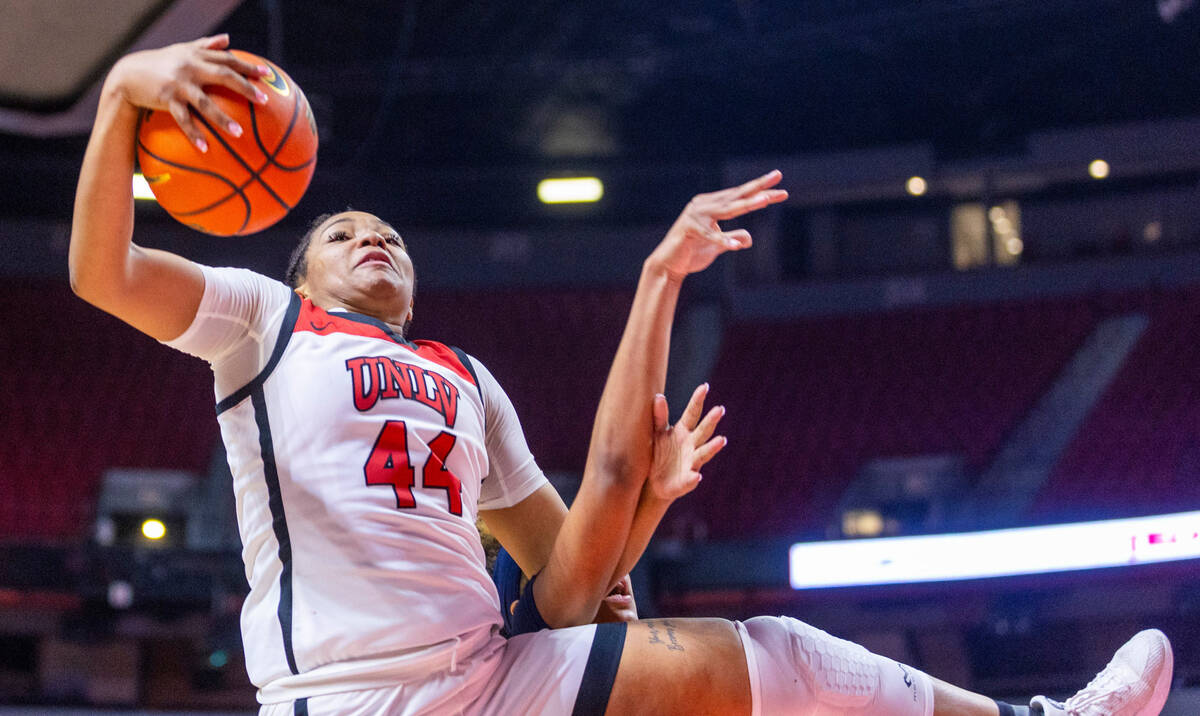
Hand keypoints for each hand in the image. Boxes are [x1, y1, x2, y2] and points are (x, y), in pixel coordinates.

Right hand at [105, 34, 268, 151]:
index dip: (247, 65)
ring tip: (239, 134)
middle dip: (245, 87)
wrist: (128, 74)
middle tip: (264, 101)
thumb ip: (206, 45)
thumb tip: (228, 38)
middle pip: (222, 75)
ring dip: (222, 118)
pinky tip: (205, 148)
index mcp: (196, 56)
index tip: (267, 73)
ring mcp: (178, 84)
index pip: (226, 58)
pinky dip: (194, 134)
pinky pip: (184, 119)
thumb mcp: (182, 50)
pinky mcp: (166, 98)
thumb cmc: (160, 62)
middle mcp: (189, 67)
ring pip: (205, 102)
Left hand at [647, 384, 726, 500]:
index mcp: (683, 431)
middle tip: (720, 409)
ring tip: (721, 440)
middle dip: (711, 420)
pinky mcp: (687, 480)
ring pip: (704, 453)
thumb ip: (659, 417)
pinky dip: (694, 477)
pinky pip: (691, 479)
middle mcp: (692, 445)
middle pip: (703, 431)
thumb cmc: (659, 453)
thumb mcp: (657, 434)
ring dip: (713, 447)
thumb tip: (658, 396)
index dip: (698, 400)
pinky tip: (697, 475)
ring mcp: (692, 462)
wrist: (654, 482)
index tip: (704, 386)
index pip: (692, 413)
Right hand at [648, 170, 787, 279]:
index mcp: (711, 205)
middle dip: (758, 187)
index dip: (760, 192)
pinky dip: (723, 241)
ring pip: (726, 210)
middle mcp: (703, 205)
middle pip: (736, 196)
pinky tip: (735, 247)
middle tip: (777, 176)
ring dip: (747, 204)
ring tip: (765, 200)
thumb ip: (732, 238)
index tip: (781, 190)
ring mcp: (695, 216)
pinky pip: (710, 236)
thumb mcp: (718, 245)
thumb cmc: (692, 252)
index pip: (739, 196)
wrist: (669, 264)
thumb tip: (748, 239)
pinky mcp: (689, 231)